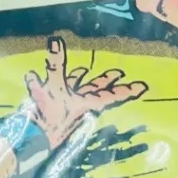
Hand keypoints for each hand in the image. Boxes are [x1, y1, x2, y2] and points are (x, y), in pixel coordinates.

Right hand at [25, 37, 147, 147]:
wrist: (34, 137)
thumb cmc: (52, 114)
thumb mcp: (55, 87)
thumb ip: (56, 64)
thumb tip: (56, 39)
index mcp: (88, 102)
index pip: (112, 94)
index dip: (127, 90)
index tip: (143, 87)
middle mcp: (82, 105)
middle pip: (98, 91)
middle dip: (107, 82)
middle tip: (119, 73)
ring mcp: (68, 107)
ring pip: (78, 90)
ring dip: (80, 79)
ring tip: (83, 69)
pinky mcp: (54, 108)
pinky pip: (58, 91)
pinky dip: (54, 83)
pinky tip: (42, 75)